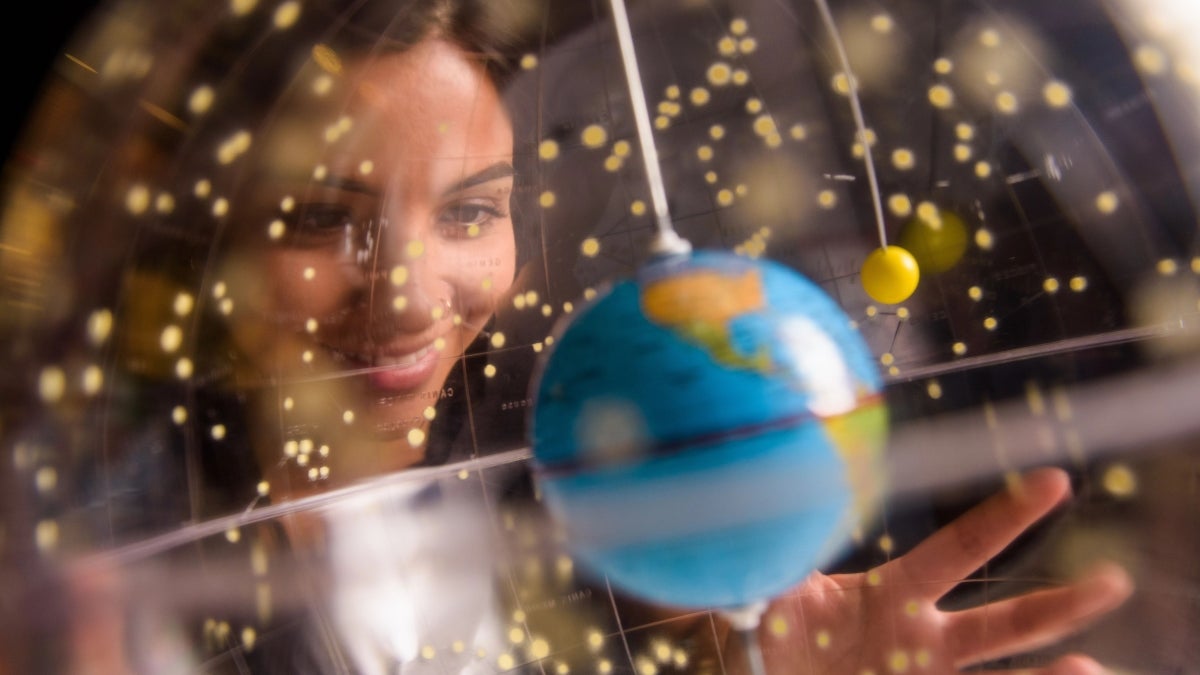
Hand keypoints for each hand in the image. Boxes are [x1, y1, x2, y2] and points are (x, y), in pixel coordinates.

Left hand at [740, 467, 1132, 673]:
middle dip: (1061, 604)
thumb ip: (769, 553)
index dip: (1004, 516)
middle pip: (1005, 622)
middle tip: (1115, 580)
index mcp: (894, 596)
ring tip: (1093, 669)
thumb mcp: (770, 596)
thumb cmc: (774, 642)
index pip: (957, 549)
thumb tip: (745, 503)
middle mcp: (925, 640)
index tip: (1053, 481)